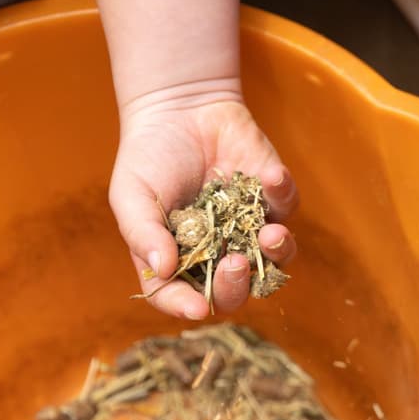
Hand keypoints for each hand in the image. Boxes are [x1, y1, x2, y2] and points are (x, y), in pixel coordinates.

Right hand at [111, 87, 297, 319]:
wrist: (180, 110)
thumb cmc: (149, 158)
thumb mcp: (131, 194)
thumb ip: (143, 233)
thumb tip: (162, 270)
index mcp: (179, 259)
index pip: (181, 296)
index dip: (188, 306)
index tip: (198, 309)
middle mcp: (219, 251)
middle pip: (236, 289)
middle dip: (238, 285)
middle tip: (234, 265)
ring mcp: (251, 228)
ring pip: (276, 258)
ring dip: (278, 251)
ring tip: (271, 233)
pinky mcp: (274, 199)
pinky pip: (287, 206)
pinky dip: (282, 193)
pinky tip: (270, 176)